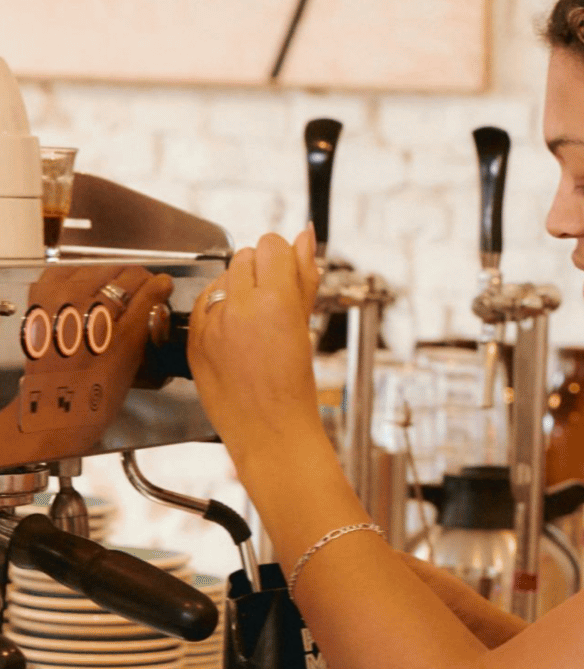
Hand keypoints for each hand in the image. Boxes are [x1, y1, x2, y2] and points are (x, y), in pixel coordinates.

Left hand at [188, 229, 324, 469]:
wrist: (269, 432)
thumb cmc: (295, 388)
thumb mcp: (305, 327)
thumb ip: (304, 276)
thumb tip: (305, 236)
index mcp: (275, 302)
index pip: (272, 245)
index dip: (283, 260)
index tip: (288, 278)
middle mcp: (239, 307)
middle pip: (246, 256)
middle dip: (261, 273)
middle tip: (273, 307)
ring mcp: (212, 323)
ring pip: (222, 276)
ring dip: (239, 288)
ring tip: (255, 324)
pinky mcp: (193, 337)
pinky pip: (203, 301)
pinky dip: (218, 309)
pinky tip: (235, 334)